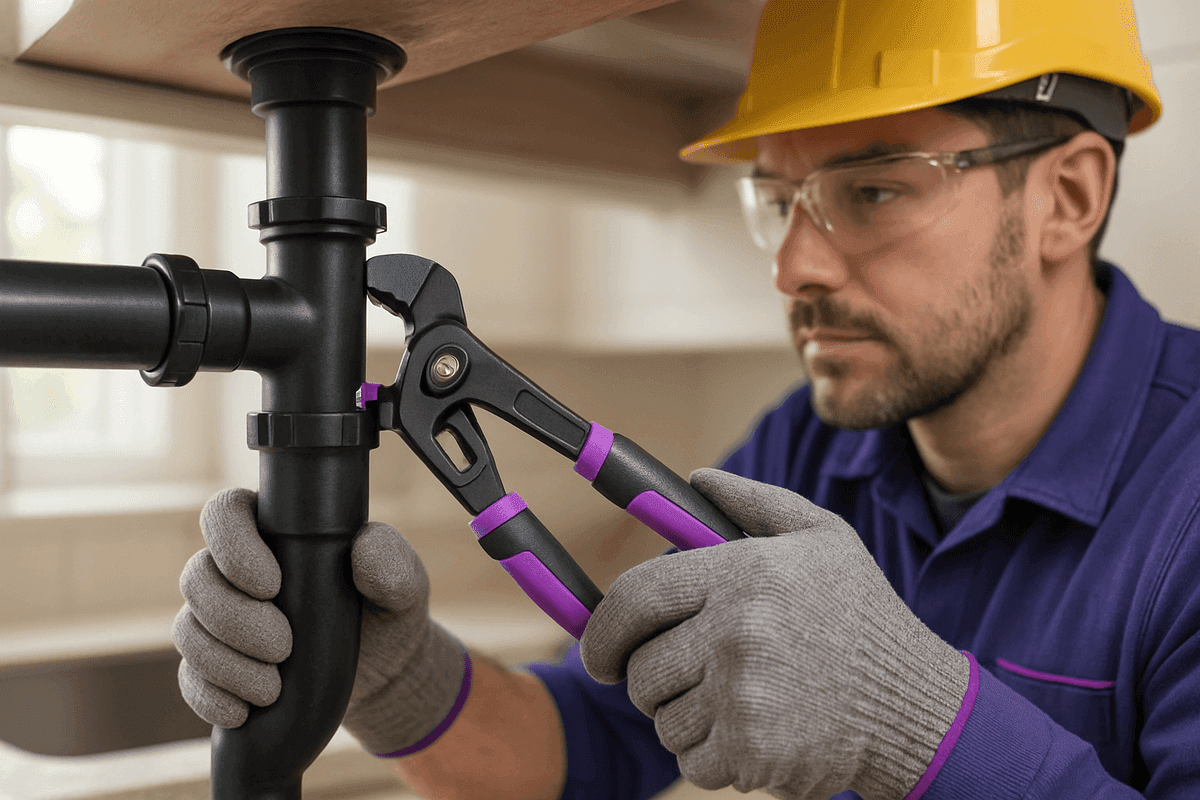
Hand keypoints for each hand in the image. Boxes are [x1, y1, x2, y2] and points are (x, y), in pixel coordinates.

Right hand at [173, 488, 468, 755]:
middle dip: (234, 619)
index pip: (226, 513)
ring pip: (188, 630)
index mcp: (276, 532)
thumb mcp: (403, 585)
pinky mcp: (216, 665)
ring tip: (272, 688)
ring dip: (225, 663)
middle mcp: (236, 570)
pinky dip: (211, 696)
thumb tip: (363, 548)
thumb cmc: (387, 611)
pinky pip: (189, 677)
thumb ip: (391, 561)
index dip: (231, 544)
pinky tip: (242, 711)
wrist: (383, 671)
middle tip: (283, 647)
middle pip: (197, 577)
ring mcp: (221, 618)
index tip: (271, 584)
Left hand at [580, 469, 968, 799]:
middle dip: (656, 678)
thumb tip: (696, 478)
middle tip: (694, 676)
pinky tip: (759, 730)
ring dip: (689, 717)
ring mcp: (744, 694)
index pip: (634, 598)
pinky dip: (714, 754)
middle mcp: (738, 630)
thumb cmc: (860, 615)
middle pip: (641, 669)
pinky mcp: (752, 749)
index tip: (600, 654)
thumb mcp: (821, 537)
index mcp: (744, 572)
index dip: (603, 631)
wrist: (915, 705)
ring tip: (744, 699)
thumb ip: (752, 502)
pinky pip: (691, 758)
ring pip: (663, 718)